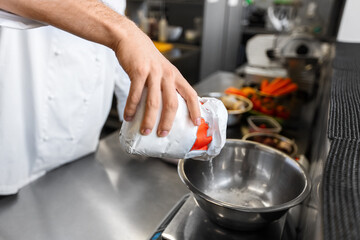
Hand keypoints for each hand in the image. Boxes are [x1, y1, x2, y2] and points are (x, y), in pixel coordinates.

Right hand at [113, 20, 200, 136]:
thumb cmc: (146, 58)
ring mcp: (153, 72)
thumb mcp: (163, 69)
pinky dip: (131, 107)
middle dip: (168, 122)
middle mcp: (167, 74)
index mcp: (175, 76)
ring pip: (154, 102)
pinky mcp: (138, 71)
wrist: (130, 38)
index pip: (191, 94)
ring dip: (149, 119)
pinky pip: (135, 94)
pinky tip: (128, 117)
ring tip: (145, 131)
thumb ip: (166, 86)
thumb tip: (166, 110)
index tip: (196, 123)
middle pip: (172, 103)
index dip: (195, 109)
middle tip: (163, 134)